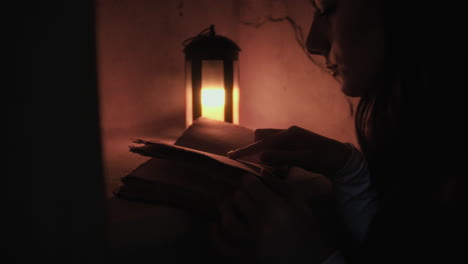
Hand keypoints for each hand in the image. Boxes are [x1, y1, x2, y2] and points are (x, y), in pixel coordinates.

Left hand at [212, 174, 338, 263]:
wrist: (314, 263)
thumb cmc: (310, 232)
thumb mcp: (301, 205)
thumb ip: (281, 187)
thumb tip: (263, 172)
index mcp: (276, 208)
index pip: (251, 185)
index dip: (248, 180)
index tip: (250, 181)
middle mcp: (261, 224)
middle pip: (239, 199)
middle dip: (239, 192)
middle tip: (242, 192)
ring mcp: (251, 242)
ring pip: (228, 221)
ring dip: (224, 208)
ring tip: (226, 203)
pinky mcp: (246, 256)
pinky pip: (224, 246)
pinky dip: (216, 235)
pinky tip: (215, 225)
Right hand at [228, 126, 351, 175]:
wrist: (342, 159)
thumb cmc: (325, 158)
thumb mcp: (304, 159)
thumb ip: (282, 157)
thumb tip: (260, 155)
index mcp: (289, 134)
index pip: (262, 142)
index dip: (246, 150)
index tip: (231, 156)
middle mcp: (288, 132)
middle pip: (262, 138)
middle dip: (254, 149)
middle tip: (247, 162)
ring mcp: (292, 137)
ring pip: (270, 142)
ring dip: (264, 153)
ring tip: (264, 166)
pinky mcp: (295, 144)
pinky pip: (278, 147)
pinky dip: (273, 156)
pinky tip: (277, 165)